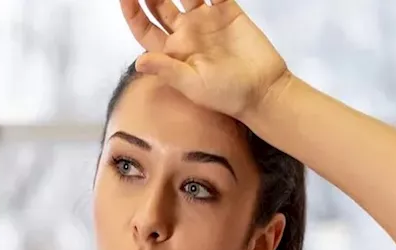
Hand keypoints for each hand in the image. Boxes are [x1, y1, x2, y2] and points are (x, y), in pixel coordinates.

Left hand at [120, 0, 290, 119]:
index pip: (145, 28)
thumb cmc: (226, 95)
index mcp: (172, 51)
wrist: (263, 90)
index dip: (132, 13)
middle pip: (160, 5)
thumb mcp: (192, 85)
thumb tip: (139, 61)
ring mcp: (206, 20)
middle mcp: (186, 33)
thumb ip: (167, 70)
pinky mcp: (228, 12)